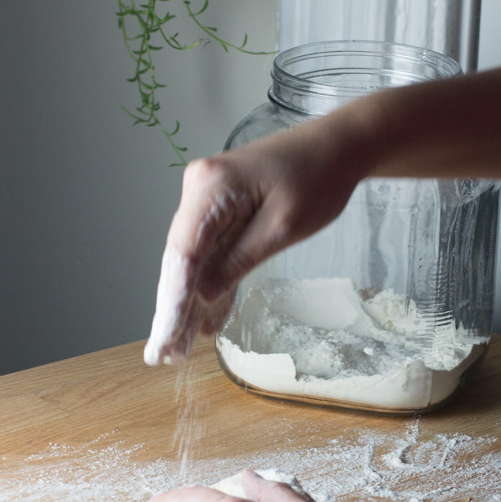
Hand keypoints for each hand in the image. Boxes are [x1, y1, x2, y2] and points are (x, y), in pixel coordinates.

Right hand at [144, 117, 364, 364]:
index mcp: (210, 188)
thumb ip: (241, 259)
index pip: (183, 254)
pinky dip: (211, 285)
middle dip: (172, 310)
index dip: (172, 301)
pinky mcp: (222, 209)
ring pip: (193, 261)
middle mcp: (199, 190)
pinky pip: (212, 253)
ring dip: (188, 304)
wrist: (338, 146)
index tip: (166, 337)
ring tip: (178, 349)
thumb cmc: (318, 178)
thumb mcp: (283, 227)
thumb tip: (205, 294)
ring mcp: (208, 199)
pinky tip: (205, 321)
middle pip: (180, 259)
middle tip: (162, 355)